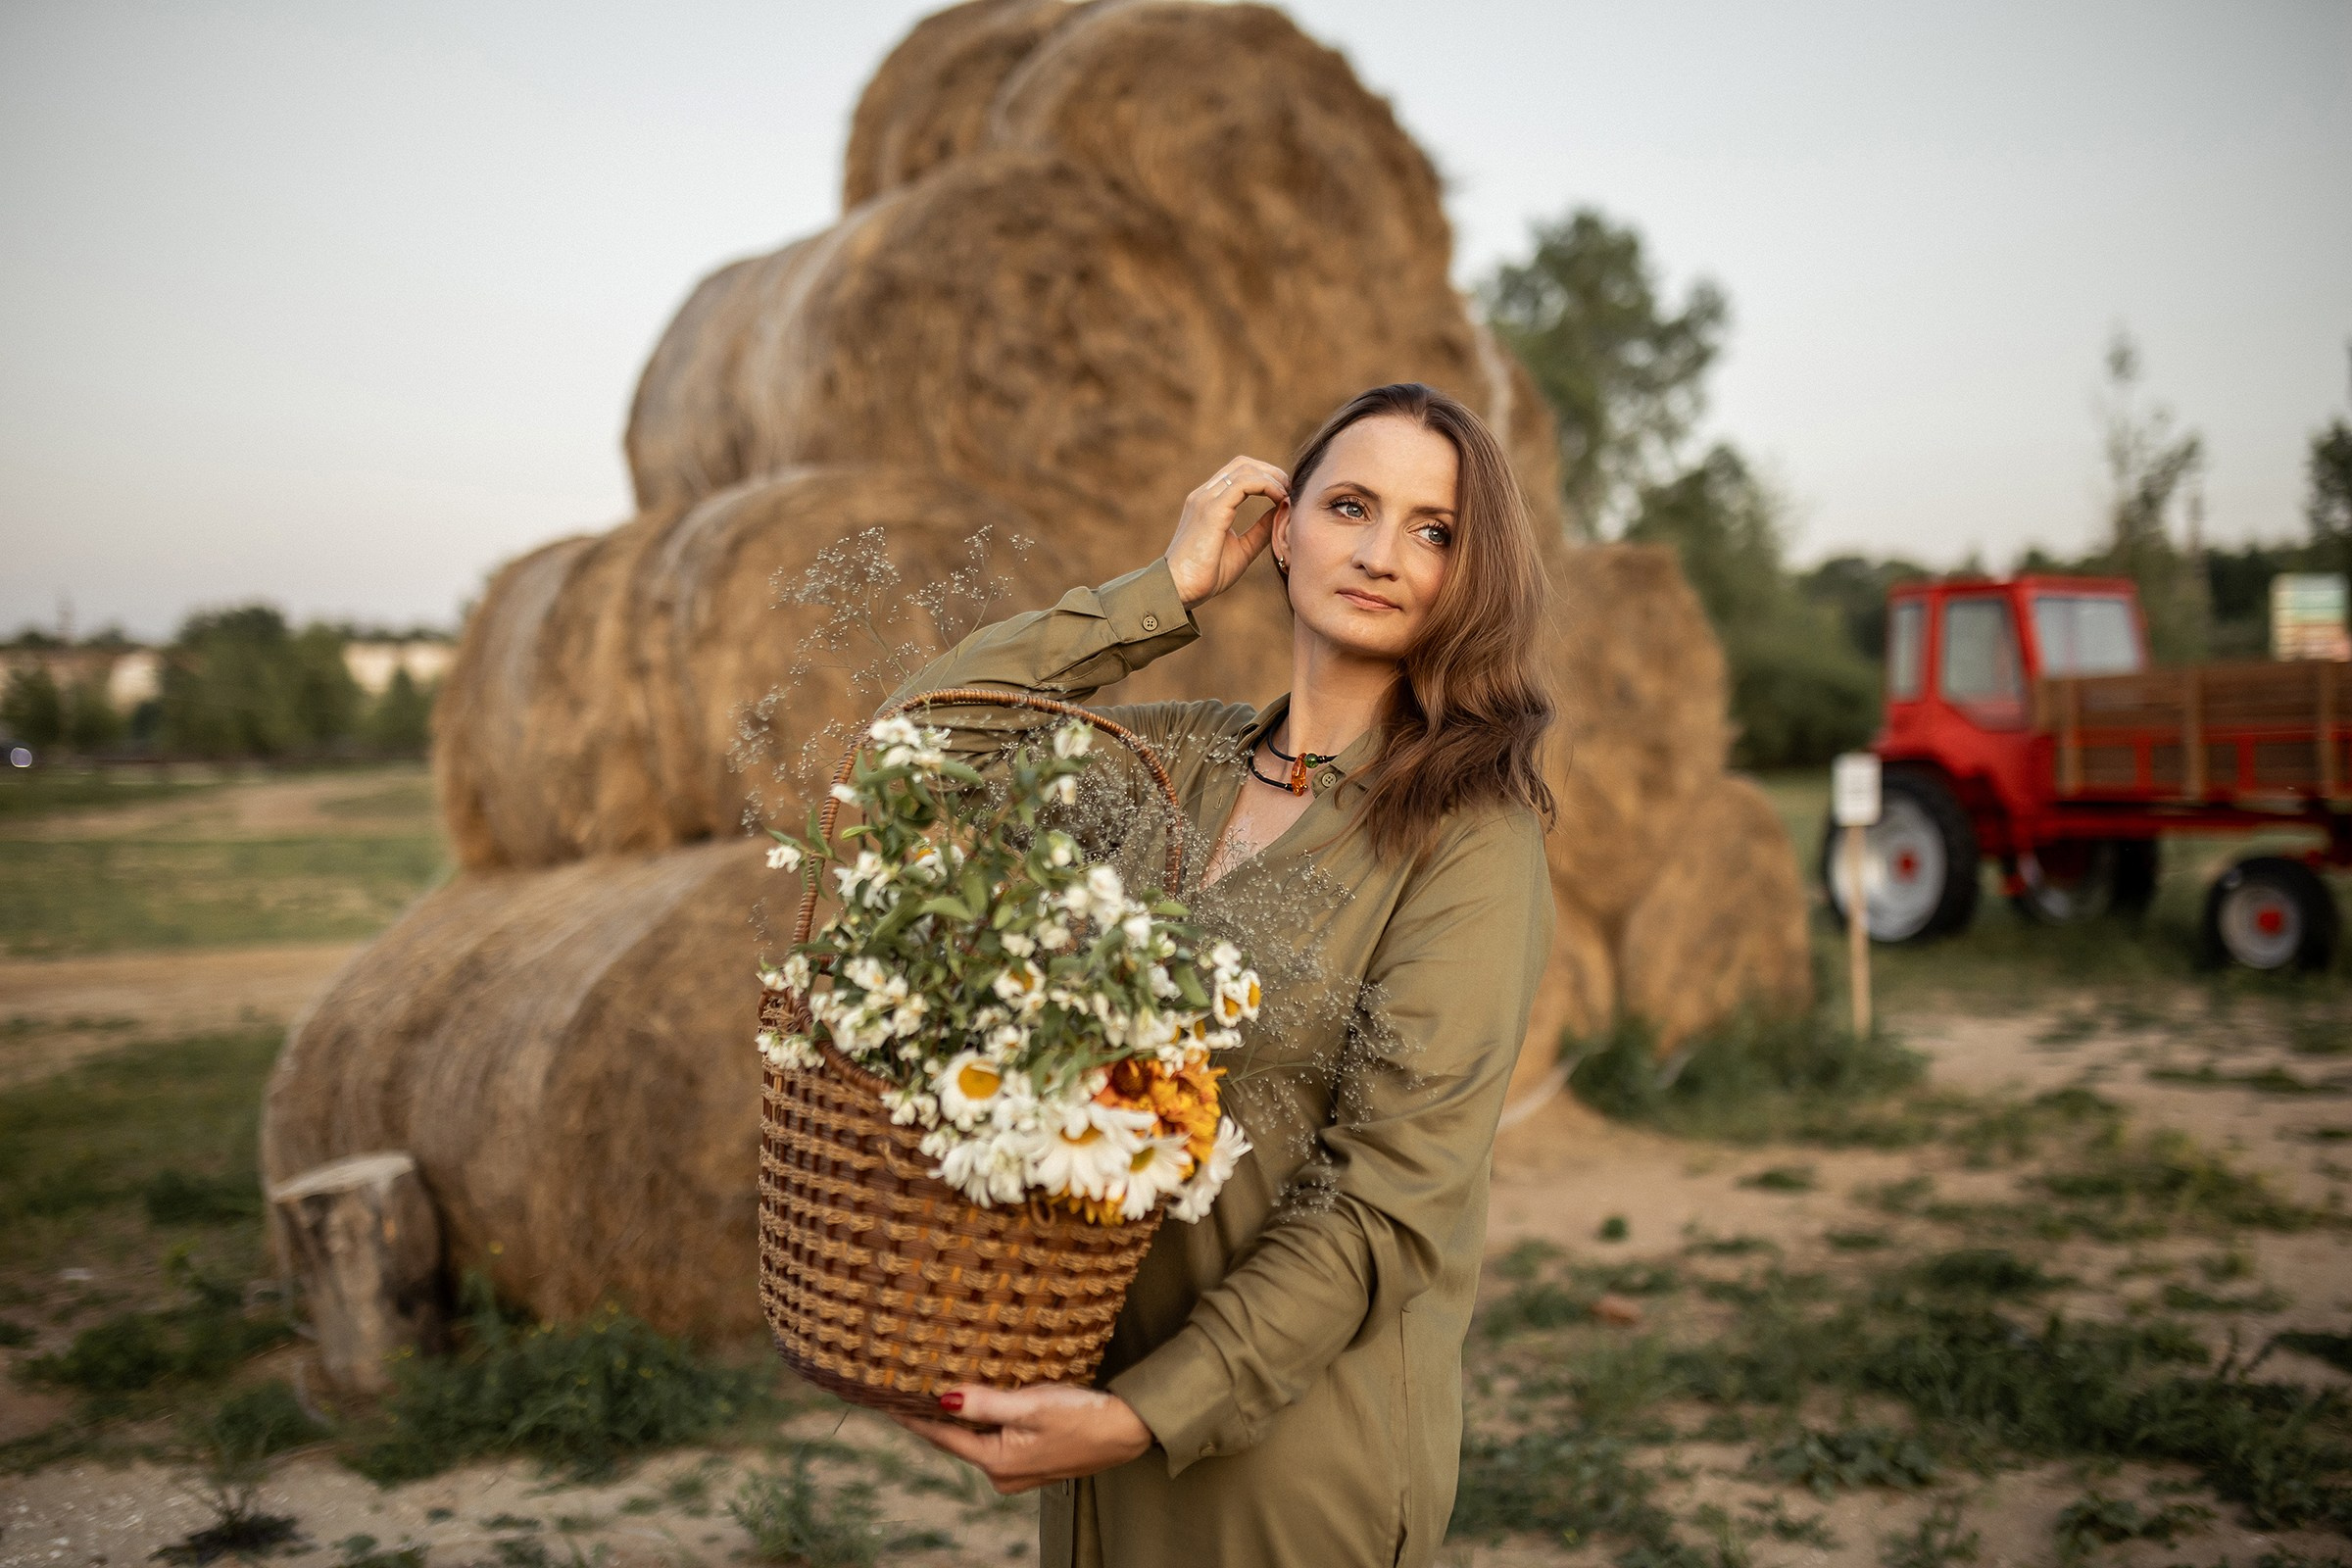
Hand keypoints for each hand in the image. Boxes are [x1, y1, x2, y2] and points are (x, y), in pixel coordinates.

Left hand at [890, 1383, 1153, 1493]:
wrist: (1128, 1430)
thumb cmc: (1083, 1417)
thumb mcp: (1031, 1405)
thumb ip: (985, 1403)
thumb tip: (943, 1399)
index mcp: (997, 1462)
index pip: (942, 1436)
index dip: (913, 1417)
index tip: (886, 1401)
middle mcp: (1003, 1474)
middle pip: (958, 1439)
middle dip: (936, 1414)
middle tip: (909, 1386)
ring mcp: (1019, 1471)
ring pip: (978, 1438)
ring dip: (963, 1415)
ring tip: (940, 1387)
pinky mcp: (1034, 1461)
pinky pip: (998, 1439)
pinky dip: (986, 1421)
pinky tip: (983, 1401)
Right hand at [1165, 456, 1289, 607]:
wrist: (1180, 589)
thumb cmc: (1206, 575)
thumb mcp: (1241, 549)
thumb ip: (1259, 531)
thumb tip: (1280, 513)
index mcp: (1209, 502)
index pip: (1239, 472)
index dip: (1266, 477)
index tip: (1285, 494)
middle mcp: (1205, 495)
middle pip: (1243, 464)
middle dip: (1271, 472)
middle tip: (1290, 489)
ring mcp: (1206, 499)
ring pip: (1244, 469)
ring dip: (1271, 477)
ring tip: (1287, 494)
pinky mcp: (1211, 509)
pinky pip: (1244, 484)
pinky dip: (1266, 486)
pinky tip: (1279, 499)